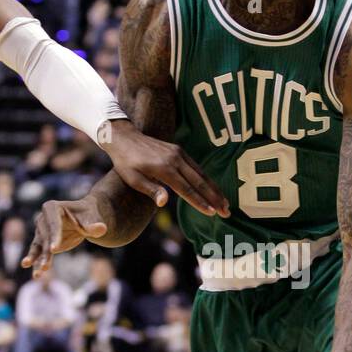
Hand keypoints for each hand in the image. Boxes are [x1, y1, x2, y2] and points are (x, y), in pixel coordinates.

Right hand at [22, 197, 107, 275]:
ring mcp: (41, 231)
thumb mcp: (91, 219)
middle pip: (44, 237)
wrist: (84, 219)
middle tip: (45, 266)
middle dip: (45, 252)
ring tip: (36, 274)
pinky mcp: (43, 243)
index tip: (54, 250)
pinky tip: (36, 275)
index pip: (53, 224)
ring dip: (36, 260)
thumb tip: (102, 228)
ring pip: (38, 247)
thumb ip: (94, 226)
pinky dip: (38, 264)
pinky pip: (39, 254)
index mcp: (53, 208)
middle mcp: (43, 219)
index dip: (54, 236)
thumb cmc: (87, 216)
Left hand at [103, 121, 229, 217]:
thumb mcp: (133, 179)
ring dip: (214, 189)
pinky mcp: (179, 151)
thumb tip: (165, 202)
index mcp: (164, 169)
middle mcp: (175, 160)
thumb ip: (151, 190)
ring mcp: (179, 154)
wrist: (125, 138)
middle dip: (214, 198)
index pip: (186, 189)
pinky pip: (196, 167)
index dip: (200, 202)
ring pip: (201, 174)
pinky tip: (213, 188)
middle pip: (199, 182)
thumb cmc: (126, 162)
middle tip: (226, 211)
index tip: (212, 213)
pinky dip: (207, 179)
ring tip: (225, 202)